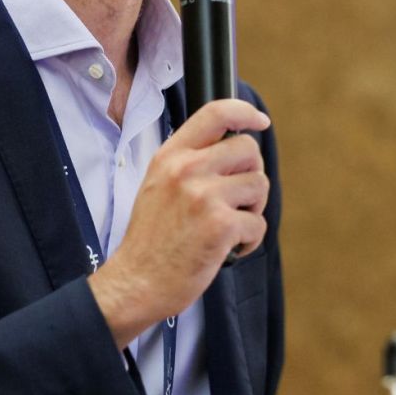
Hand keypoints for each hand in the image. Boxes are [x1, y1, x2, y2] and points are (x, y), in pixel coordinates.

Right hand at [89, 98, 269, 346]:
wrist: (136, 282)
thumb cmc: (152, 239)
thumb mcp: (158, 185)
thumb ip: (190, 163)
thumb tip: (234, 149)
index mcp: (170, 156)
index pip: (215, 113)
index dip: (245, 113)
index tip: (260, 121)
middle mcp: (186, 169)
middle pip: (249, 149)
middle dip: (252, 174)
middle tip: (237, 200)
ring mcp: (203, 196)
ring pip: (260, 185)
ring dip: (253, 209)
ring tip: (229, 227)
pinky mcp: (220, 225)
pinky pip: (258, 223)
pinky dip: (249, 240)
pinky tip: (228, 250)